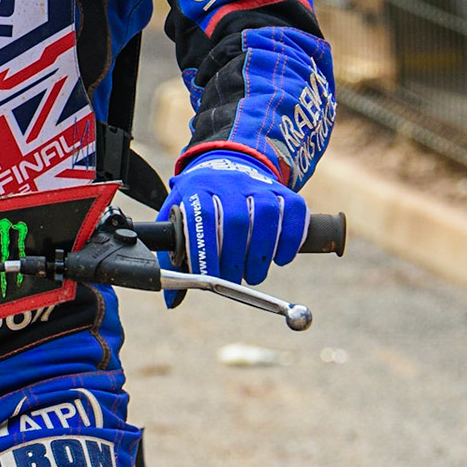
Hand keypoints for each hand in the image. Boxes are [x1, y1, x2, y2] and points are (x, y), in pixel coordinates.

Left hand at [159, 151, 307, 300]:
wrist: (225, 167)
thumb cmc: (198, 204)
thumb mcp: (177, 219)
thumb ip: (173, 257)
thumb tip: (171, 299)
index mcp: (197, 187)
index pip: (202, 218)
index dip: (206, 251)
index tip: (208, 278)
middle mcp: (228, 181)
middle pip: (236, 219)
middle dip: (235, 258)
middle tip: (232, 282)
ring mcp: (258, 183)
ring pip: (267, 214)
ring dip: (262, 252)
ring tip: (254, 276)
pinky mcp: (283, 190)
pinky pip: (294, 211)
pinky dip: (291, 239)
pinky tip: (281, 259)